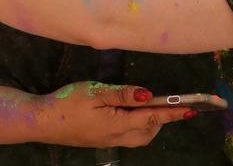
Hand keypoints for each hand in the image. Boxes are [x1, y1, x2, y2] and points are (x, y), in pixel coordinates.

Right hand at [33, 82, 189, 147]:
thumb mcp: (95, 92)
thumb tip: (147, 95)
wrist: (41, 122)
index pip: (152, 117)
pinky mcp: (99, 140)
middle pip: (148, 132)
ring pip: (138, 137)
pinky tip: (131, 115)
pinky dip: (137, 127)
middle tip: (170, 105)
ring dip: (150, 124)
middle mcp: (115, 137)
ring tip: (152, 108)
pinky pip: (127, 137)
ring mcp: (107, 141)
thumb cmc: (67, 104)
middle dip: (162, 120)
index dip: (173, 113)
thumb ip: (123, 94)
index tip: (191, 110)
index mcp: (117, 124)